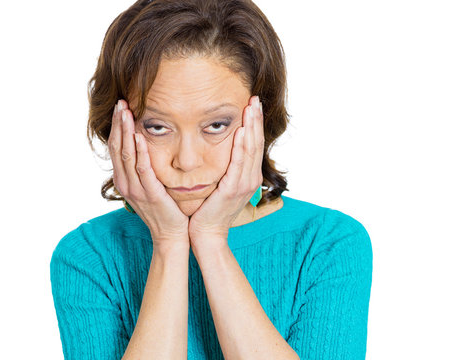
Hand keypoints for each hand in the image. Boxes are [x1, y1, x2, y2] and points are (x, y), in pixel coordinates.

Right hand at [108, 99, 189, 249]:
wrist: (171, 235)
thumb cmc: (164, 210)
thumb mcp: (149, 187)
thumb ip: (144, 169)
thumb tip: (145, 148)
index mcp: (124, 180)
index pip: (116, 148)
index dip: (116, 127)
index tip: (120, 107)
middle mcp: (126, 184)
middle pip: (117, 148)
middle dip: (118, 124)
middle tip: (120, 103)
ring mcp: (136, 189)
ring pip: (126, 155)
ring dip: (125, 132)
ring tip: (126, 112)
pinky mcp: (150, 194)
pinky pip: (143, 170)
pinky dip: (140, 152)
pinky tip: (139, 136)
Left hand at [188, 95, 264, 250]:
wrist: (206, 233)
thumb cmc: (210, 209)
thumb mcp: (222, 185)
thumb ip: (226, 168)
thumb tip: (222, 151)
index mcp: (247, 176)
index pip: (253, 144)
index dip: (254, 123)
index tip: (252, 104)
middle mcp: (250, 178)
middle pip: (255, 142)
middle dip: (255, 119)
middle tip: (254, 98)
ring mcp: (243, 184)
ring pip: (250, 150)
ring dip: (251, 127)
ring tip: (251, 107)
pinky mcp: (232, 190)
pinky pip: (237, 164)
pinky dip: (240, 147)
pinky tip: (241, 132)